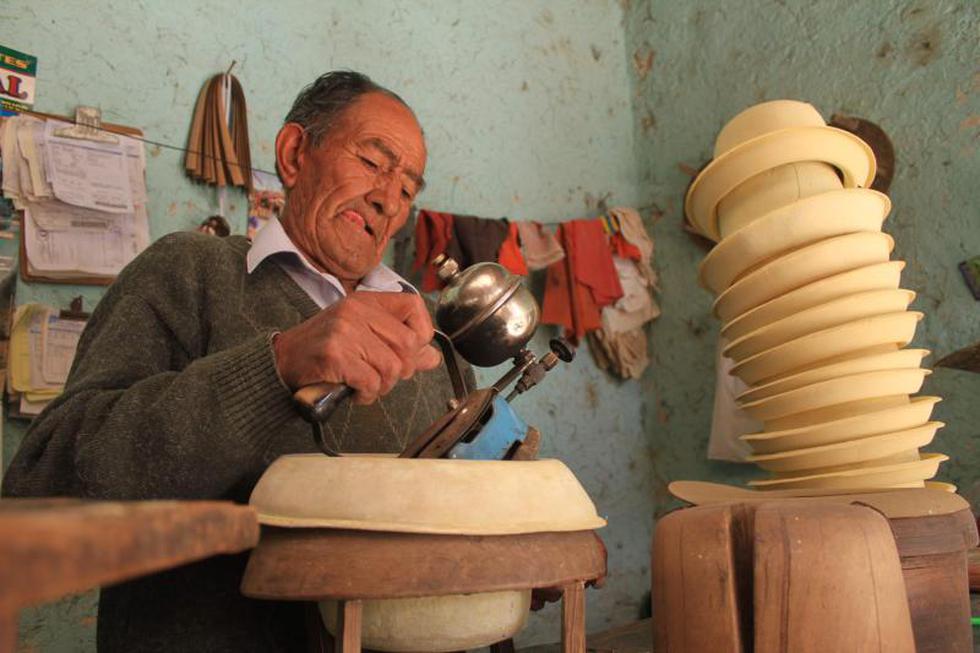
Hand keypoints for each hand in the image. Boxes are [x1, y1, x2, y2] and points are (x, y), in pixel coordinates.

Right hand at [273, 292, 441, 403]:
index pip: (413, 306)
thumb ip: (399, 346)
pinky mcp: (336, 355)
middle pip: (408, 345)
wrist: (281, 363)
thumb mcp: (362, 337)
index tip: (411, 351)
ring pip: (392, 367)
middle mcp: (356, 312)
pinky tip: (355, 391)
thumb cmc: (323, 351)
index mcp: (365, 302)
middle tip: (381, 376)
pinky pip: (371, 382)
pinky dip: (367, 395)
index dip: (421, 333)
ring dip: (382, 386)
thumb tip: (433, 356)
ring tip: (365, 384)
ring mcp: (345, 331)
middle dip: (400, 370)